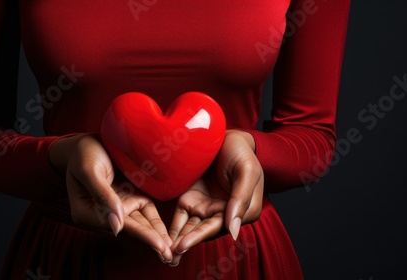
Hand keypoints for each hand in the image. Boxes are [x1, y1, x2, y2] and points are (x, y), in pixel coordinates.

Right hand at [49, 134, 172, 262]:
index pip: (118, 226)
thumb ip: (102, 195)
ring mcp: (119, 207)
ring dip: (156, 238)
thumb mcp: (89, 170)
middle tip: (169, 255)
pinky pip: (146, 213)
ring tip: (173, 250)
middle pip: (131, 229)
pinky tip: (171, 235)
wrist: (89, 140)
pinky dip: (157, 224)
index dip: (139, 235)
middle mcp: (104, 214)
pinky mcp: (131, 198)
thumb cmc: (83, 153)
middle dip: (151, 243)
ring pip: (141, 224)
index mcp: (87, 212)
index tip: (157, 243)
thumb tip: (117, 225)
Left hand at [168, 130, 263, 265]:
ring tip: (162, 253)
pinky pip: (179, 217)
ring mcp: (204, 207)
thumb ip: (240, 200)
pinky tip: (160, 238)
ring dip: (176, 241)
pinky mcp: (189, 198)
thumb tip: (234, 232)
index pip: (217, 227)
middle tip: (168, 256)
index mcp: (239, 211)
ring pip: (189, 228)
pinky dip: (171, 229)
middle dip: (184, 245)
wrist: (225, 136)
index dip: (199, 237)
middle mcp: (220, 213)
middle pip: (201, 232)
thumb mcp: (247, 172)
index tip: (183, 245)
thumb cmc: (241, 154)